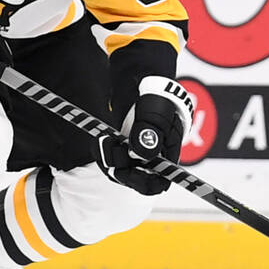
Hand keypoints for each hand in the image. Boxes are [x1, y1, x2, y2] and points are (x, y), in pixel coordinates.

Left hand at [96, 76, 193, 195]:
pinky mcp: (121, 148)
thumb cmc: (158, 100)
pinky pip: (108, 159)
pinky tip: (102, 138)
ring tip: (106, 139)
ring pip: (117, 169)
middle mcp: (150, 160)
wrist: (144, 84)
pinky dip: (102, 151)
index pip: (157, 184)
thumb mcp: (157, 116)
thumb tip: (140, 155)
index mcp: (166, 157)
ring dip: (108, 157)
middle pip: (132, 179)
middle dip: (119, 165)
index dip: (141, 182)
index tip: (125, 171)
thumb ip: (150, 136)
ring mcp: (134, 155)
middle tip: (113, 146)